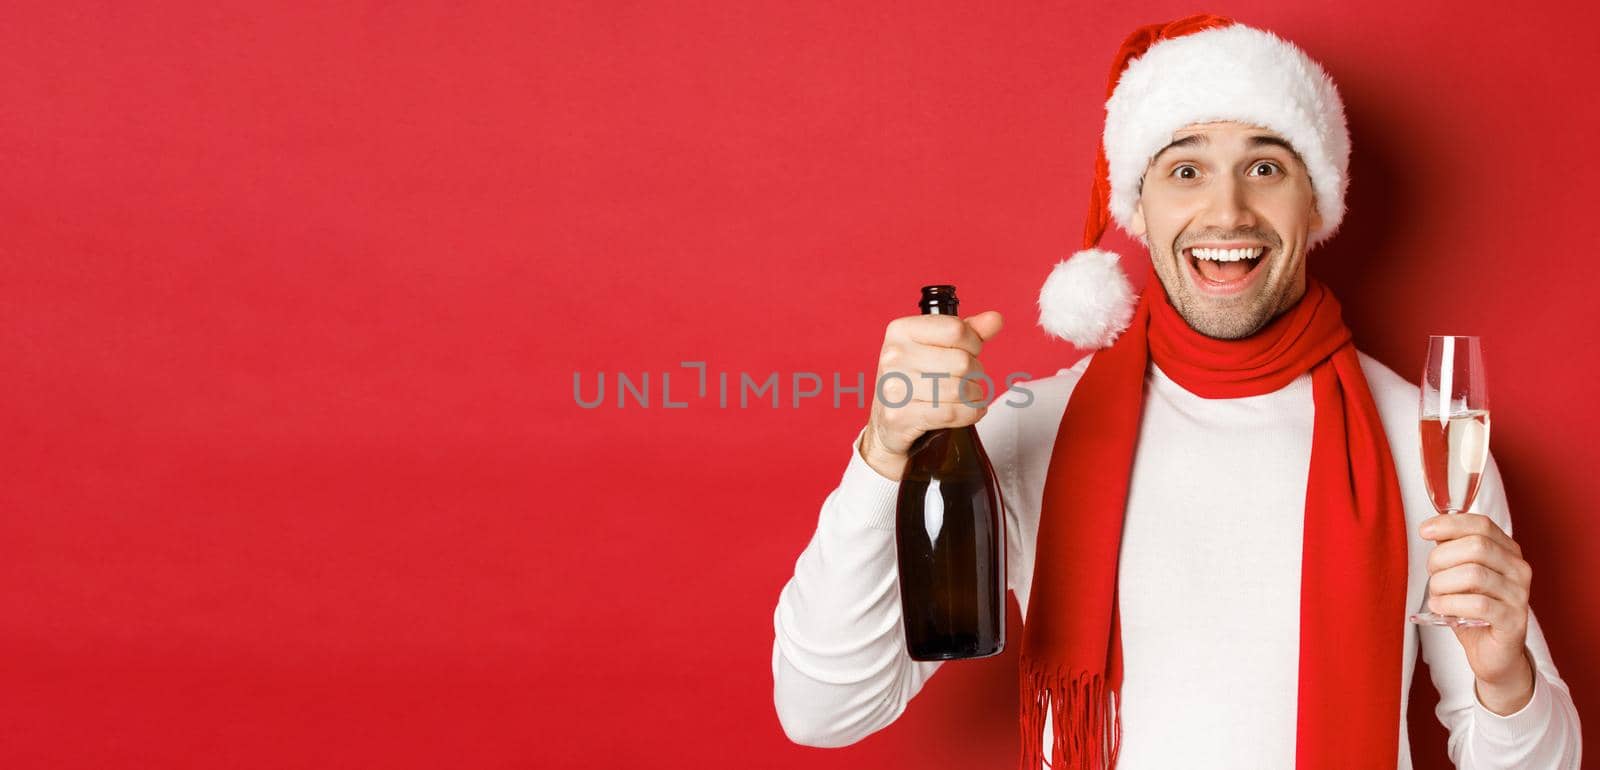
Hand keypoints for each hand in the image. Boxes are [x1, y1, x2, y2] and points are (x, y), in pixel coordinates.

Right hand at [859, 310, 1002, 479]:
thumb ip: (968, 331)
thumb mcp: (935, 348)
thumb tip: (995, 319)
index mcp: (901, 330)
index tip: (970, 352)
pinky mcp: (901, 416)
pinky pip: (952, 413)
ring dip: (974, 395)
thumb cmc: (915, 380)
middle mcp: (894, 356)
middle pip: (962, 361)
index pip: (956, 329)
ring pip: (959, 389)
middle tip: (967, 379)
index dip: (974, 343)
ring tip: (967, 396)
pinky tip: (968, 411)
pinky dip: (969, 414)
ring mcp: (895, 387)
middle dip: (975, 373)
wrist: (887, 423)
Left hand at [1419, 512, 1535, 713]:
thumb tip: (1432, 530)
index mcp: (1507, 551)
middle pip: (1475, 546)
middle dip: (1441, 558)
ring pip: (1474, 574)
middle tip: (1431, 574)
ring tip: (1436, 595)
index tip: (1424, 531)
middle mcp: (1518, 569)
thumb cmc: (1472, 610)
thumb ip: (1451, 551)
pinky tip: (1440, 607)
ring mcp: (1520, 595)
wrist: (1493, 653)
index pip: (1481, 524)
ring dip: (1443, 584)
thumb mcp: (1459, 574)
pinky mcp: (1514, 620)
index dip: (1449, 524)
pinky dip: (1450, 603)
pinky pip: (1478, 604)